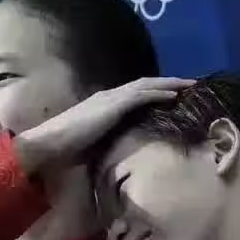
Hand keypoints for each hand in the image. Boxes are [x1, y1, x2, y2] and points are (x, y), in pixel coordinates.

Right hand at [14, 77, 194, 173]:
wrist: (51, 143)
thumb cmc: (66, 149)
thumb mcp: (92, 145)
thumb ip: (105, 144)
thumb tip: (116, 156)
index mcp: (103, 104)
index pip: (132, 94)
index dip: (152, 91)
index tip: (170, 94)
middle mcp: (109, 96)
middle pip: (144, 84)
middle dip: (166, 82)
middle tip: (188, 83)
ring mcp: (111, 99)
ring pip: (146, 85)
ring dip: (169, 84)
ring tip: (188, 84)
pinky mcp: (114, 105)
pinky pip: (141, 95)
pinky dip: (159, 93)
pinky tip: (174, 94)